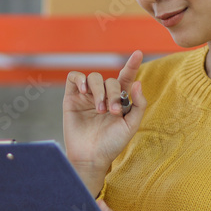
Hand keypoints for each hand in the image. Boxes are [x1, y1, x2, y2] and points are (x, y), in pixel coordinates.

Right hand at [63, 50, 146, 174]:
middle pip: (109, 80)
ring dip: (99, 91)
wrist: (91, 157)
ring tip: (99, 109)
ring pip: (93, 78)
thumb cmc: (112, 144)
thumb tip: (138, 83)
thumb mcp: (131, 126)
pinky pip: (74, 78)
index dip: (132, 65)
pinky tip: (85, 91)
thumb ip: (139, 105)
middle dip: (112, 93)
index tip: (139, 53)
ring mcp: (86, 96)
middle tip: (113, 112)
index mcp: (118, 100)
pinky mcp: (71, 98)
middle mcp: (103, 95)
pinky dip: (80, 79)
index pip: (126, 77)